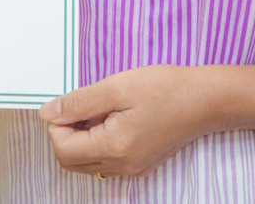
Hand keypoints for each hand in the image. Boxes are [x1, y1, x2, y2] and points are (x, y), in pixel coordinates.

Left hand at [41, 64, 254, 176]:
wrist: (206, 100)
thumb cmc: (166, 88)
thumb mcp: (117, 86)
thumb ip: (79, 102)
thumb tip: (48, 113)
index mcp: (114, 148)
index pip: (63, 149)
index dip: (57, 124)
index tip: (70, 102)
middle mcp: (122, 166)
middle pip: (71, 161)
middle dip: (65, 133)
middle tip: (81, 105)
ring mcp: (132, 168)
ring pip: (87, 163)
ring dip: (81, 138)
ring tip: (98, 110)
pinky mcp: (140, 163)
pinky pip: (105, 161)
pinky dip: (97, 142)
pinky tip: (112, 118)